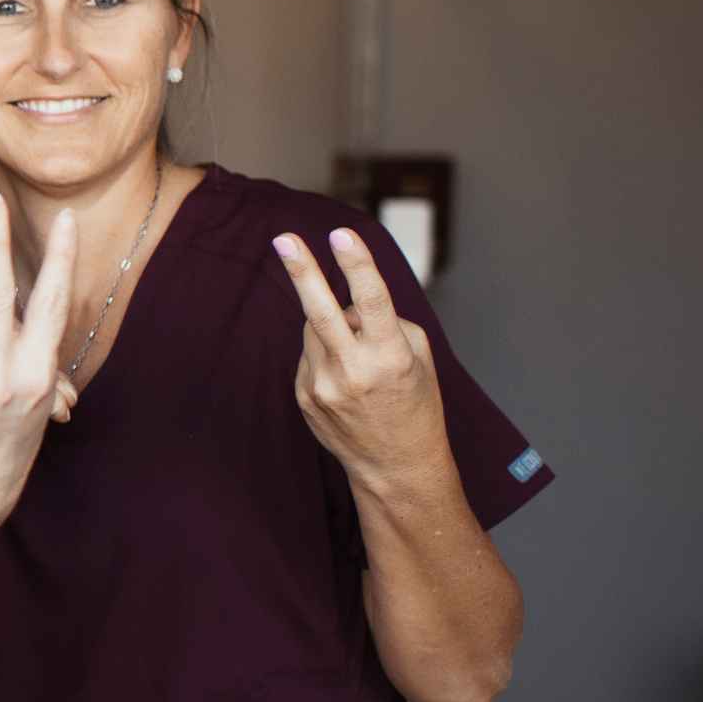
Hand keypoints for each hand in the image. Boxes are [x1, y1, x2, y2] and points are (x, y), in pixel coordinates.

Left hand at [274, 228, 447, 484]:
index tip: (342, 235)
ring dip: (331, 326)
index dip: (358, 266)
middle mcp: (352, 371)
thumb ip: (386, 322)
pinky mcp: (302, 396)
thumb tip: (348, 302)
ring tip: (358, 356)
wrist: (395, 467)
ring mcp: (322, 386)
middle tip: (284, 238)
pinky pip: (309, 353)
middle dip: (302, 271)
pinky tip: (344, 378)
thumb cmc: (415, 403)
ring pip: (315, 329)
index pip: (373, 302)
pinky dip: (324, 351)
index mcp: (390, 358)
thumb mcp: (419, 358)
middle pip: (320, 312)